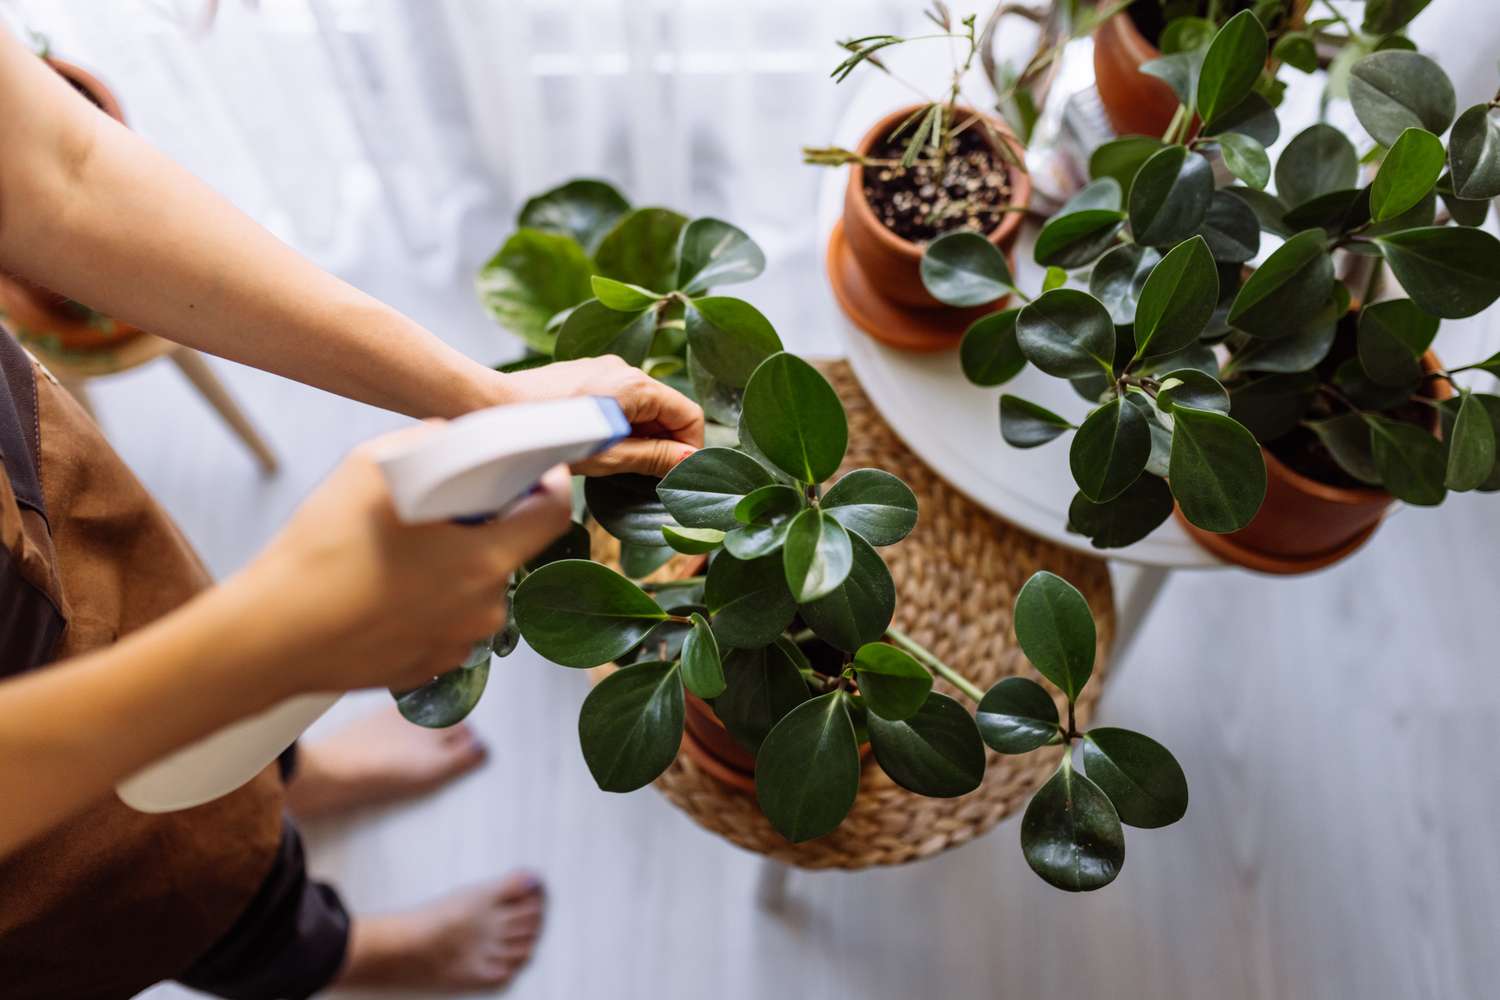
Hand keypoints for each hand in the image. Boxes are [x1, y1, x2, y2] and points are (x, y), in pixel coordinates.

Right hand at [234, 425, 571, 695]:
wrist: (272, 637)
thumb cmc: (323, 551)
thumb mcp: (372, 468)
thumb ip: (429, 445)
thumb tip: (454, 440)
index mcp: (487, 559)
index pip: (551, 514)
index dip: (545, 483)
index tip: (530, 470)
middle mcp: (486, 607)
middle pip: (508, 550)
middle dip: (483, 524)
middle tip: (434, 509)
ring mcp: (461, 643)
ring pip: (474, 587)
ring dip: (452, 565)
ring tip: (395, 553)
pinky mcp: (432, 666)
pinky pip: (446, 620)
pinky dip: (428, 602)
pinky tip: (382, 591)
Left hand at [497, 356, 703, 476]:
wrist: (495, 409)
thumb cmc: (551, 436)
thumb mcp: (609, 455)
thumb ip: (654, 457)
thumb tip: (690, 460)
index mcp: (637, 385)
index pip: (689, 415)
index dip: (690, 448)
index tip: (676, 474)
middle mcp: (625, 368)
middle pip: (667, 409)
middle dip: (664, 442)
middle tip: (645, 474)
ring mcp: (603, 368)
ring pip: (642, 406)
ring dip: (641, 435)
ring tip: (616, 460)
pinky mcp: (584, 374)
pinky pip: (618, 400)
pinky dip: (620, 424)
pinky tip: (597, 443)